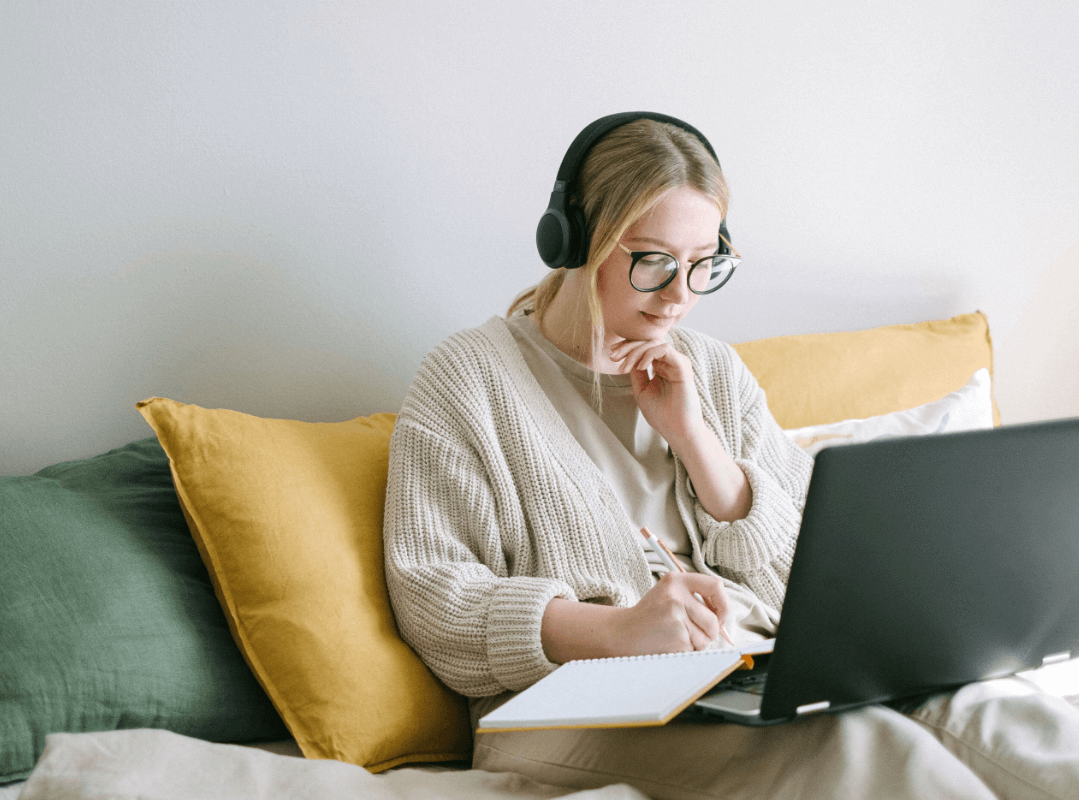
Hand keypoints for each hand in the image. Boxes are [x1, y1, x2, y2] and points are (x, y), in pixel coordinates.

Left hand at [608, 338, 704, 449]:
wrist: (678, 431)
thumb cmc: (662, 415)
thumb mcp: (641, 391)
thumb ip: (636, 373)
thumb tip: (627, 357)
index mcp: (661, 367)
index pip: (644, 348)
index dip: (627, 348)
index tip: (612, 355)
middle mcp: (670, 363)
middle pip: (648, 342)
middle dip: (627, 347)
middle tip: (613, 356)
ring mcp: (677, 363)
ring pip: (654, 343)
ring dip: (635, 351)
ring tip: (625, 367)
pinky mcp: (682, 366)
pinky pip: (664, 349)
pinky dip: (649, 354)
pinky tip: (640, 367)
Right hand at [608, 572, 731, 655]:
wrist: (623, 633)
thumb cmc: (650, 616)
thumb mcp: (669, 595)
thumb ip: (695, 598)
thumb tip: (724, 615)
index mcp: (676, 580)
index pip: (715, 585)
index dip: (723, 603)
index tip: (719, 614)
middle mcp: (676, 596)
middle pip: (714, 619)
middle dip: (710, 631)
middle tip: (692, 631)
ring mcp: (676, 617)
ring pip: (707, 636)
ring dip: (697, 642)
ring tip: (676, 636)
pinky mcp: (677, 637)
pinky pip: (696, 648)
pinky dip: (687, 650)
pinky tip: (670, 643)